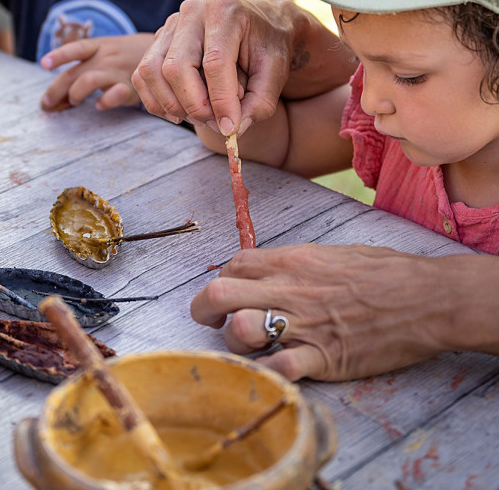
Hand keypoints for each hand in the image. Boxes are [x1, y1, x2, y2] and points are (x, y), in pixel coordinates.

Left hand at [40, 33, 153, 111]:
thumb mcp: (106, 51)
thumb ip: (84, 67)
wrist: (163, 53)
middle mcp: (107, 58)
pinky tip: (98, 105)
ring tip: (73, 102)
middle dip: (56, 90)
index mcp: (99, 46)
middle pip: (75, 73)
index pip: (77, 48)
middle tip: (46, 104)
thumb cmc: (125, 55)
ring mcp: (119, 72)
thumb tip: (55, 93)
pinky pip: (115, 95)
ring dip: (75, 94)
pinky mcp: (132, 88)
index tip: (43, 64)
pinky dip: (104, 102)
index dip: (59, 55)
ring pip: (89, 80)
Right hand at [132, 0, 349, 137]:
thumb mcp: (276, 70)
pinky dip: (156, 101)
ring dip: (171, 104)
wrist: (257, 21)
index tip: (230, 128)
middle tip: (216, 123)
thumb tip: (233, 128)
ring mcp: (170, 25)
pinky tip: (179, 113)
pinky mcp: (158, 40)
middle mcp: (191, 13)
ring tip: (200, 117)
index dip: (220, 100)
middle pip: (175, 67)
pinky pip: (142, 76)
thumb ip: (261, 100)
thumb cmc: (266, 44)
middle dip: (194, 105)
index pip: (214, 62)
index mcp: (224, 11)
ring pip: (151, 71)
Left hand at [191, 243, 453, 380]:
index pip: (232, 265)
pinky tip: (274, 373)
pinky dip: (268, 376)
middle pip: (218, 294)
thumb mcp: (331, 252)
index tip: (231, 294)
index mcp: (290, 261)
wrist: (426, 298)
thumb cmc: (383, 271)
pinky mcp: (323, 358)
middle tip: (211, 322)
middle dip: (202, 310)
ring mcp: (303, 325)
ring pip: (239, 332)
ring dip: (234, 345)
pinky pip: (278, 370)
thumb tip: (269, 269)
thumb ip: (294, 262)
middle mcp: (288, 289)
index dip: (223, 280)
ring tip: (249, 349)